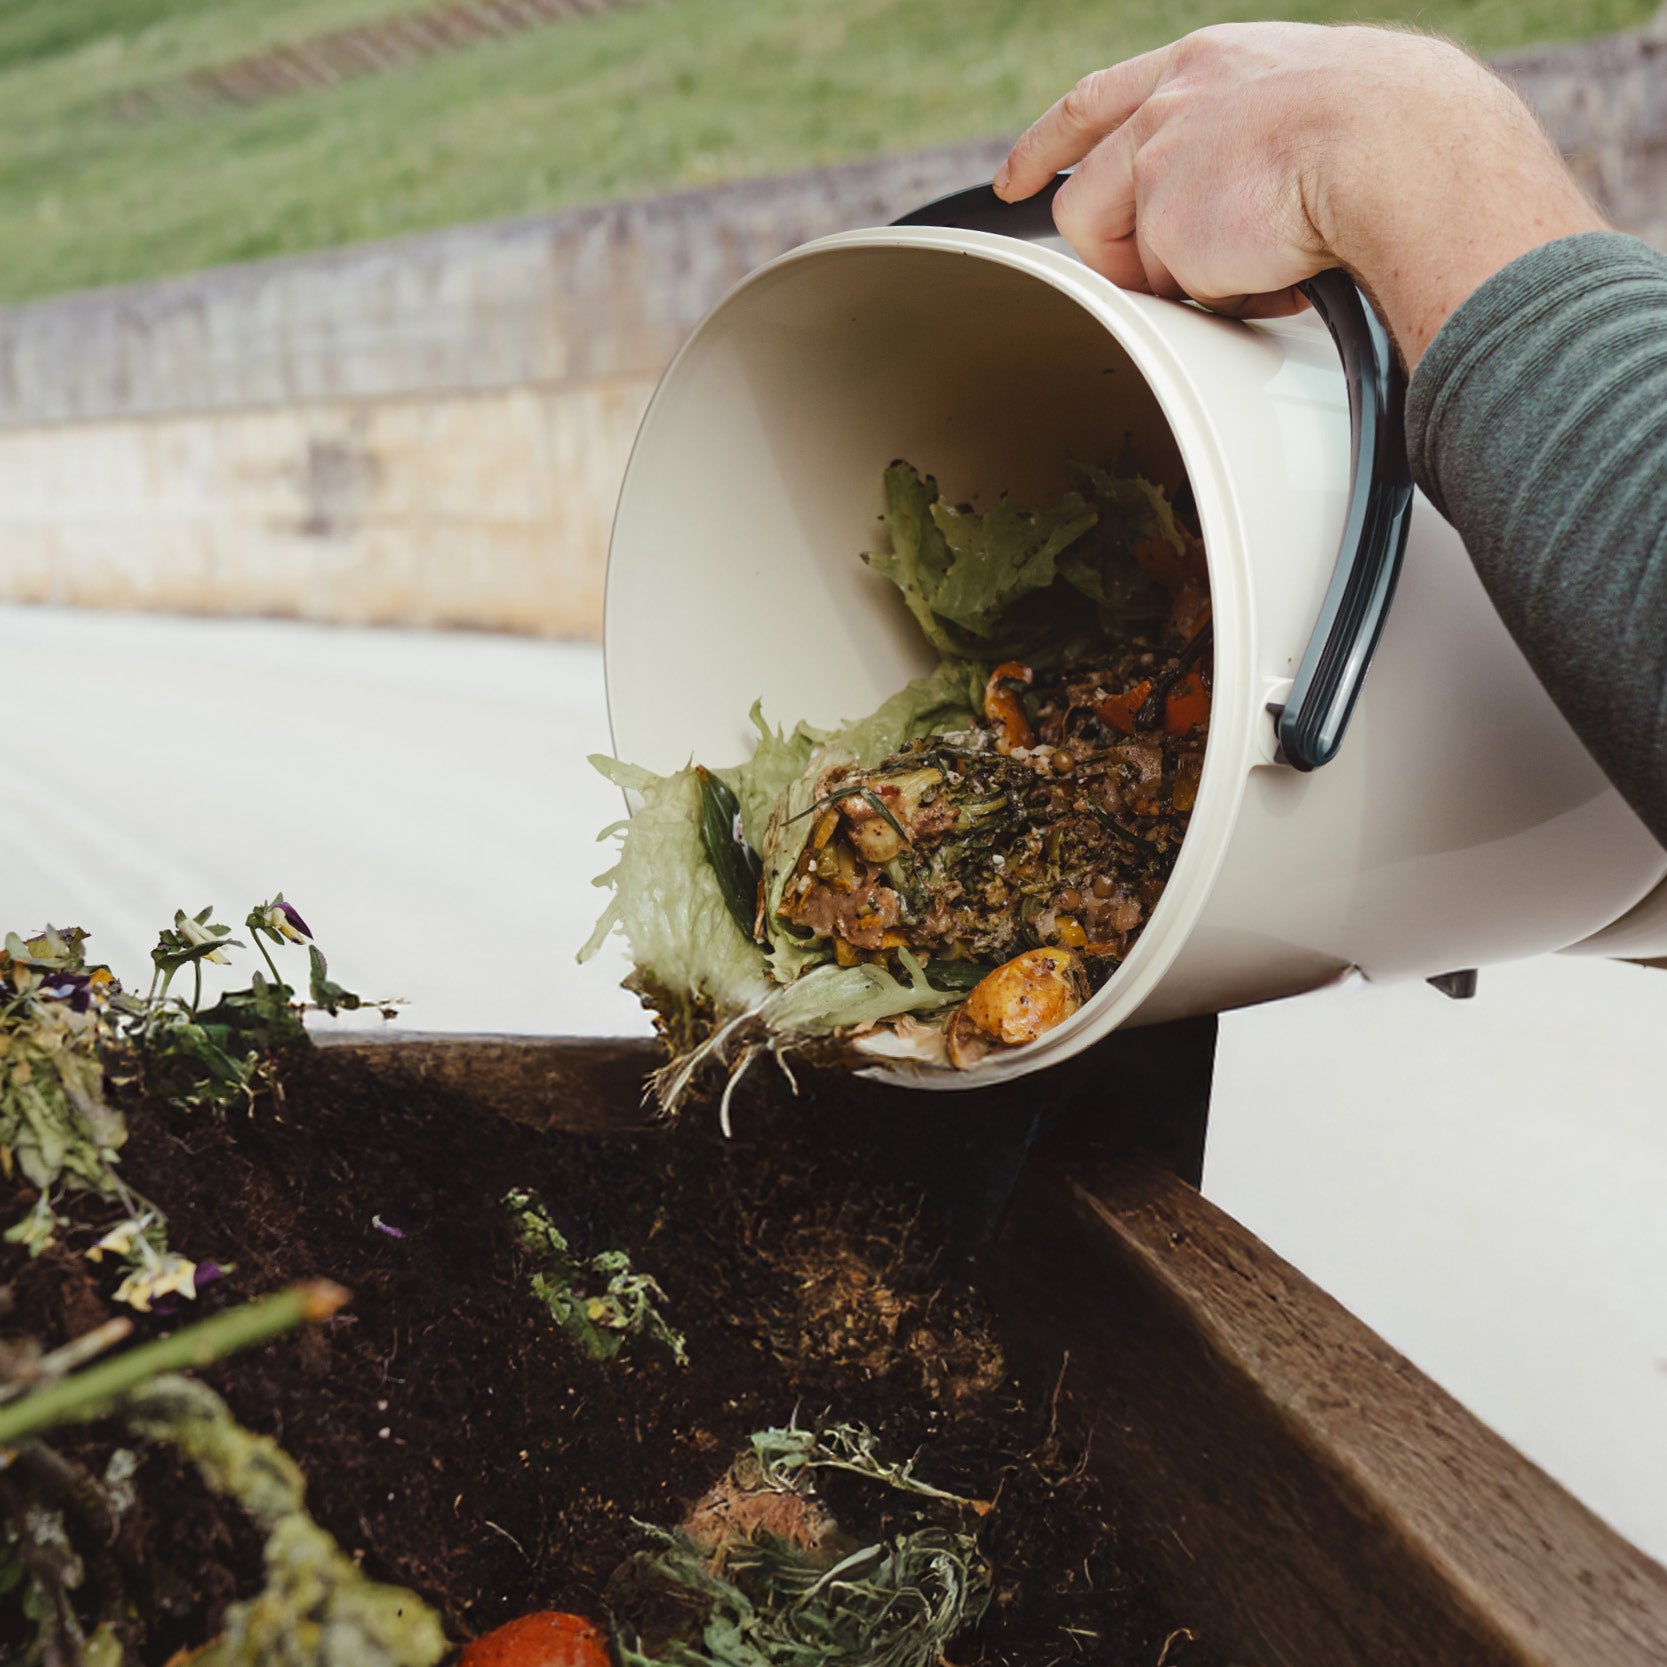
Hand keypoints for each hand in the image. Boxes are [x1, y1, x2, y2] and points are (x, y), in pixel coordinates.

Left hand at [993, 23, 1604, 362]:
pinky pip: (1171, 293)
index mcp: (1205, 63)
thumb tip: (1244, 194)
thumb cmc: (1387, 133)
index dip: (1047, 144)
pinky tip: (1274, 272)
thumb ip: (1247, 136)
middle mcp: (1169, 104)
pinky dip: (1221, 298)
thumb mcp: (1306, 101)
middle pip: (1087, 199)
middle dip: (1119, 256)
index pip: (1097, 100)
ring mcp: (1158, 162)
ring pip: (1128, 256)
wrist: (1404, 148)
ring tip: (1259, 260)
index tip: (1015, 180)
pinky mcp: (1165, 224)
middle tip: (1182, 277)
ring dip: (1184, 278)